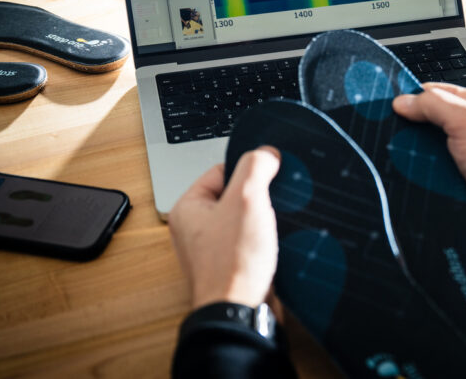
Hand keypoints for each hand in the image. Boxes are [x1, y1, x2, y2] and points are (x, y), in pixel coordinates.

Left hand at [168, 147, 280, 308]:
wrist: (241, 312)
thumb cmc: (233, 263)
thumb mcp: (247, 198)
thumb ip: (256, 167)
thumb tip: (267, 153)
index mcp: (188, 208)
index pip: (222, 170)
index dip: (249, 171)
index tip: (268, 177)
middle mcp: (196, 229)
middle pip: (237, 195)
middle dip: (260, 198)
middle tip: (270, 206)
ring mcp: (214, 250)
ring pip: (248, 219)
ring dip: (266, 220)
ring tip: (272, 228)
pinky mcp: (233, 266)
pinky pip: (253, 242)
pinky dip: (268, 241)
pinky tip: (276, 245)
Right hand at [393, 84, 465, 252]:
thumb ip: (435, 105)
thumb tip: (402, 101)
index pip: (429, 93)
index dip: (408, 97)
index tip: (384, 105)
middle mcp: (461, 128)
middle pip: (420, 122)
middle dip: (404, 129)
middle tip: (386, 135)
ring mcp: (453, 156)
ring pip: (418, 150)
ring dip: (407, 155)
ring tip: (392, 158)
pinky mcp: (448, 179)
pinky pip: (422, 173)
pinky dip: (413, 176)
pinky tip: (403, 177)